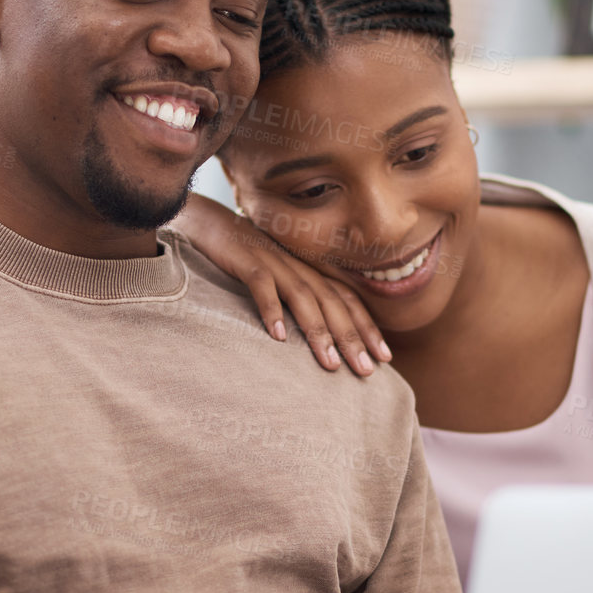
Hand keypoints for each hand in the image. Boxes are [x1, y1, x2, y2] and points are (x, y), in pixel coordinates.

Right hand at [170, 194, 390, 376]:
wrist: (209, 221)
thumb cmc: (245, 257)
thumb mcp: (278, 277)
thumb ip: (297, 299)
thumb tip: (317, 337)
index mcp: (308, 271)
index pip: (346, 300)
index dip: (366, 328)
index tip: (383, 359)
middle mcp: (298, 266)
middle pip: (332, 303)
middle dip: (351, 337)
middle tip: (365, 371)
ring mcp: (273, 262)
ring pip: (303, 297)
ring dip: (317, 330)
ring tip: (329, 363)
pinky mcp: (246, 260)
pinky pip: (261, 285)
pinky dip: (271, 308)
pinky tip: (277, 336)